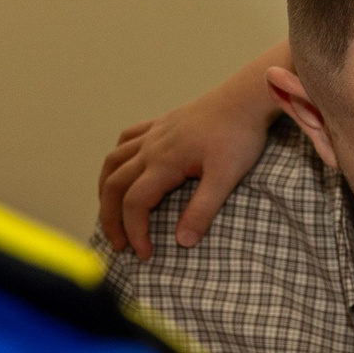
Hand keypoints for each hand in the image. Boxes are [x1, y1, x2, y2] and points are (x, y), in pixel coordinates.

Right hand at [98, 45, 286, 257]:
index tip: (143, 254)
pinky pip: (128, 138)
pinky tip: (123, 167)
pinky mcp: (164, 123)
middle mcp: (151, 147)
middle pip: (115, 185)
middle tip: (118, 244)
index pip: (135, 203)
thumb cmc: (240, 136)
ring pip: (113, 160)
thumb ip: (203, 209)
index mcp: (163, 162)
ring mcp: (155, 133)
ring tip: (109, 211)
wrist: (247, 98)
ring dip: (106, 188)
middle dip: (111, 218)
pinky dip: (118, 157)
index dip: (134, 231)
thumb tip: (182, 242)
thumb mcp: (226, 176)